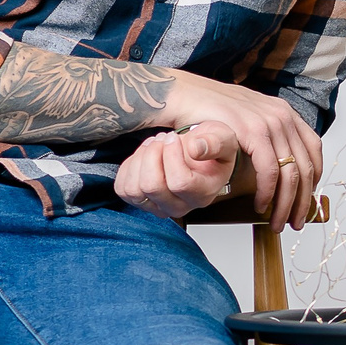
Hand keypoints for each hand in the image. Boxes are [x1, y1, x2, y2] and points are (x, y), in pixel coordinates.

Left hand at [114, 121, 240, 220]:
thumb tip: (195, 149)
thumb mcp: (222, 138)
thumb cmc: (211, 147)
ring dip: (140, 159)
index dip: (171, 155)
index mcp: (203, 194)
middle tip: (162, 138)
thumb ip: (214, 143)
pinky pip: (123, 188)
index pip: (180, 182)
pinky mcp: (140, 202)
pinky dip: (129, 167)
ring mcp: (158, 207)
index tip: (173, 137)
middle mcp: (180, 206)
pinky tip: (145, 155)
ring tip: (154, 145)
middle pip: (152, 187)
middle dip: (152, 154)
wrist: (200, 154)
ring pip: (134, 189)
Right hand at [154, 74, 324, 227]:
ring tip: (278, 222)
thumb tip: (280, 164)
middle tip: (295, 222)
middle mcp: (282, 116)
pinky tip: (260, 205)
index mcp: (285, 113)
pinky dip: (267, 192)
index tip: (306, 200)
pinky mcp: (252, 131)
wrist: (185, 95)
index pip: (314, 150)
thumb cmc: (211, 112)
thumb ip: (267, 138)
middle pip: (306, 166)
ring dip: (285, 204)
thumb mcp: (249, 121)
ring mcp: (269, 122)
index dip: (314, 180)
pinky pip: (269, 170)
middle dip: (303, 201)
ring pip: (290, 173)